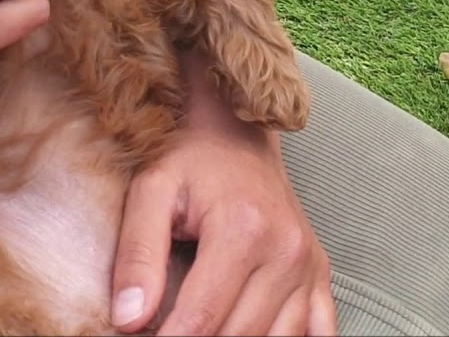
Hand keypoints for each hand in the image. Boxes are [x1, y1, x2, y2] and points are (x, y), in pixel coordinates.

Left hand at [111, 50, 336, 335]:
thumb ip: (137, 255)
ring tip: (203, 335)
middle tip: (165, 336)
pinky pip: (319, 332)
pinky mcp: (319, 274)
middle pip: (240, 336)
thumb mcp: (150, 192)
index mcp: (243, 230)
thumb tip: (129, 320)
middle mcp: (286, 251)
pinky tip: (257, 336)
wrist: (235, 132)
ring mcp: (309, 265)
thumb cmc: (189, 159)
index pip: (202, 318)